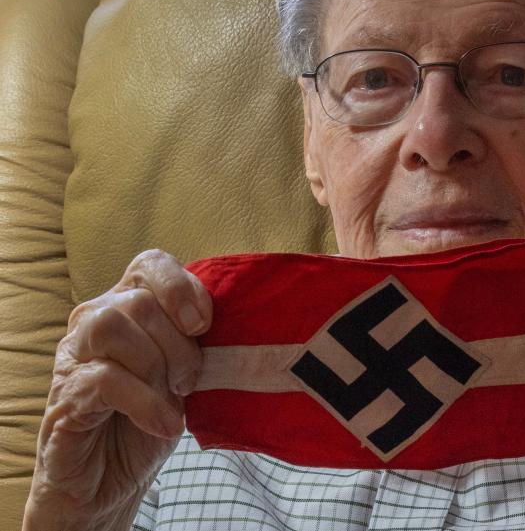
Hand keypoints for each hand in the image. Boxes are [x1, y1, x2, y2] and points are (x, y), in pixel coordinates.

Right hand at [23, 250, 211, 530]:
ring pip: (113, 326)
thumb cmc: (154, 415)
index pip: (151, 264)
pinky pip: (104, 378)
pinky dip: (145, 402)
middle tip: (190, 380)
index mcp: (127, 305)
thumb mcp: (186, 370)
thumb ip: (199, 339)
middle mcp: (94, 320)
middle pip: (140, 301)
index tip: (203, 326)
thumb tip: (239, 321)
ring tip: (174, 398)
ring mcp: (74, 356)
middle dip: (178, 344)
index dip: (182, 287)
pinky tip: (164, 424)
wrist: (111, 479)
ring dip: (157, 366)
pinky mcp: (65, 395)